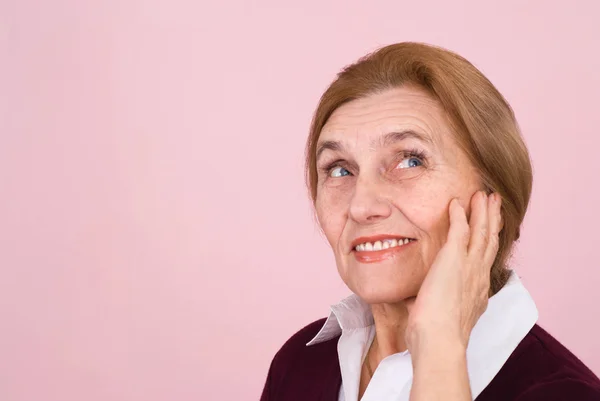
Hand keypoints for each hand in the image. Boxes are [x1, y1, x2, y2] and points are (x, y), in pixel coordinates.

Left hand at [405, 191, 502, 354]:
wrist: (439, 340)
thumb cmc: (434, 337)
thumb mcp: (438, 319)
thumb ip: (431, 307)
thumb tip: (414, 306)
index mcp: (476, 293)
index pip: (486, 262)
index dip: (489, 245)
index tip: (491, 233)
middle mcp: (478, 277)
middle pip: (490, 242)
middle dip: (493, 221)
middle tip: (495, 204)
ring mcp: (469, 266)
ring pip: (481, 232)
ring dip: (483, 212)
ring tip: (485, 195)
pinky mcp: (454, 258)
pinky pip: (460, 229)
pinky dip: (460, 214)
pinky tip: (457, 202)